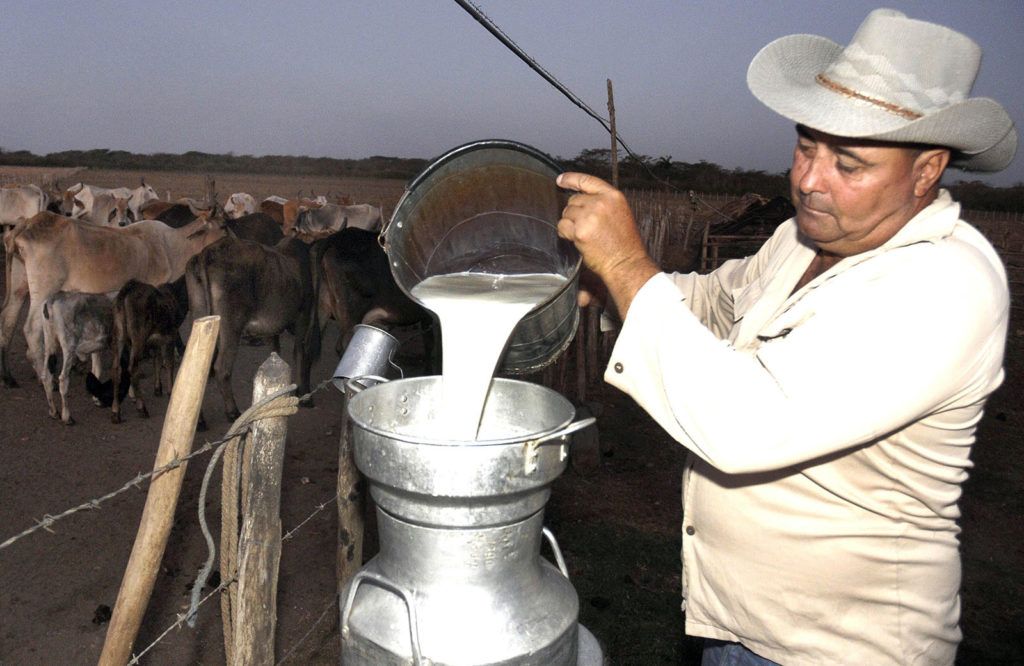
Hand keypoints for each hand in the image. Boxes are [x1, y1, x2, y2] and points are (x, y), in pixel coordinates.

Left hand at [557, 172, 658, 316]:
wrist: (626, 263)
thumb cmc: (625, 245)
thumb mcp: (621, 214)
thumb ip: (603, 204)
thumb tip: (582, 201)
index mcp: (613, 196)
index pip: (587, 181)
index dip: (571, 179)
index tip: (560, 180)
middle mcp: (601, 203)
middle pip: (574, 200)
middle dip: (575, 212)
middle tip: (586, 227)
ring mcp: (589, 216)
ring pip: (567, 213)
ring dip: (570, 224)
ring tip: (585, 235)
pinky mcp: (580, 231)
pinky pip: (562, 227)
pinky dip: (565, 234)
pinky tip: (577, 240)